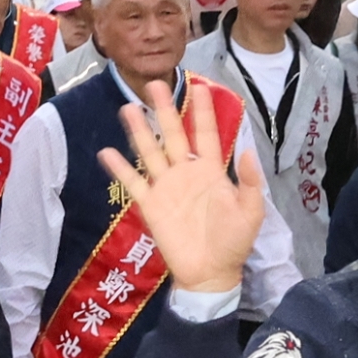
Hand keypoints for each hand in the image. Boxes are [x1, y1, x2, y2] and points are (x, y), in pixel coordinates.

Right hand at [99, 80, 265, 297]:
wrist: (210, 273)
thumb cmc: (233, 243)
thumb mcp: (250, 213)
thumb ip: (248, 183)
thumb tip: (246, 152)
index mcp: (211, 171)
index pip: (206, 133)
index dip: (203, 111)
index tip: (200, 85)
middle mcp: (186, 172)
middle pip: (173, 134)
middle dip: (165, 110)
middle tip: (155, 84)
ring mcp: (166, 187)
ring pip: (150, 152)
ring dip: (139, 131)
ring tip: (129, 108)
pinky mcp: (151, 205)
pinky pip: (133, 183)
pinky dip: (120, 168)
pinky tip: (107, 152)